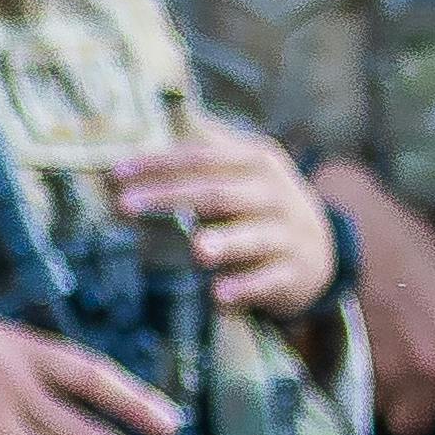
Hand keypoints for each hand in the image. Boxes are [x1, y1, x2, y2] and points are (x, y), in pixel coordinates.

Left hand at [115, 125, 335, 318]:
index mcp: (255, 162)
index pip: (202, 158)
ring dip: (224, 242)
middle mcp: (274, 194)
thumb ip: (199, 157)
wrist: (319, 250)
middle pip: (219, 194)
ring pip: (254, 236)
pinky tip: (219, 296)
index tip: (115, 175)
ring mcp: (288, 234)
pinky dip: (245, 288)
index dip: (158, 164)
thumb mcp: (241, 173)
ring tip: (197, 250)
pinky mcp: (294, 273)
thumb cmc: (258, 206)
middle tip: (125, 207)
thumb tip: (138, 137)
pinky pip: (269, 281)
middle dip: (170, 199)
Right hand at [319, 164, 434, 434]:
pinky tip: (348, 336)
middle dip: (409, 401)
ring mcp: (381, 371)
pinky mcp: (340, 367)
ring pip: (381, 406)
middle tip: (404, 355)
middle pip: (417, 420)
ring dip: (377, 386)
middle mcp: (428, 370)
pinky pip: (348, 391)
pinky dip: (347, 373)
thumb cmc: (410, 247)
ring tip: (374, 335)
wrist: (343, 228)